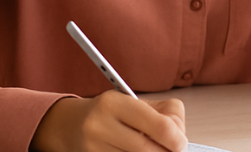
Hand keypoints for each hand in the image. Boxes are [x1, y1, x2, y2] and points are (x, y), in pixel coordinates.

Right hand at [31, 91, 186, 151]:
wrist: (69, 126)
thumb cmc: (108, 113)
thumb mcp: (134, 103)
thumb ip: (163, 113)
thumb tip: (179, 136)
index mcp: (114, 103)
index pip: (160, 126)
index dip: (176, 139)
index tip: (181, 143)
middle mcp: (99, 126)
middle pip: (149, 149)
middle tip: (173, 150)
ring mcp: (93, 148)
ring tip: (152, 148)